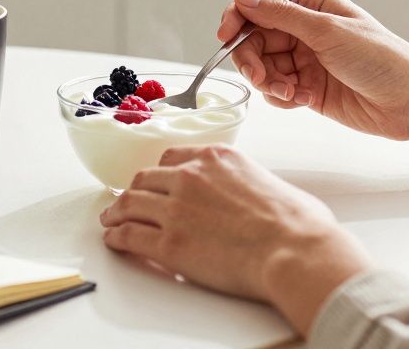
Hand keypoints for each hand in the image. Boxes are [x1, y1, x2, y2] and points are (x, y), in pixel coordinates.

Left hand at [101, 145, 371, 334]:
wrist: (294, 251)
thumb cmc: (297, 223)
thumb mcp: (271, 183)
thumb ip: (248, 182)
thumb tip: (253, 194)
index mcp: (216, 158)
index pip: (172, 158)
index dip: (160, 173)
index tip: (156, 182)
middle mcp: (189, 177)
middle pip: (145, 178)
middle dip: (136, 190)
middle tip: (129, 201)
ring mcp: (175, 209)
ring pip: (129, 203)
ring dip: (116, 211)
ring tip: (111, 220)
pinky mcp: (168, 243)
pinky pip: (130, 235)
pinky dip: (117, 237)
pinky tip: (114, 240)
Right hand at [216, 0, 408, 140]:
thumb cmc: (383, 59)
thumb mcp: (328, 31)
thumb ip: (281, 15)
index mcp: (311, 5)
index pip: (259, 3)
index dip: (238, 17)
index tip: (225, 36)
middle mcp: (304, 30)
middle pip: (254, 38)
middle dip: (251, 58)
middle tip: (260, 77)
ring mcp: (305, 60)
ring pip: (262, 66)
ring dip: (268, 81)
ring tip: (289, 92)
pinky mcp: (307, 88)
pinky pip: (275, 90)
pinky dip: (281, 96)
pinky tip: (302, 99)